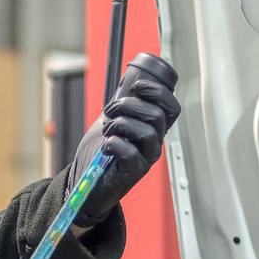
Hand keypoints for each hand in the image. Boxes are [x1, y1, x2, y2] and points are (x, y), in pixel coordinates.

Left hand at [71, 53, 180, 227]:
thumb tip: (129, 78)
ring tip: (106, 129)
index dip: (159, 92)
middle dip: (130, 105)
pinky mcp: (134, 172)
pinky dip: (114, 144)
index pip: (171, 107)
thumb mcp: (113, 120)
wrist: (87, 179)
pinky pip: (131, 153)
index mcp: (152, 128)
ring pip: (147, 132)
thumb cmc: (101, 150)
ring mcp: (146, 158)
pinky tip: (106, 145)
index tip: (137, 86)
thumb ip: (122, 104)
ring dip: (121, 124)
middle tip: (110, 110)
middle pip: (157, 116)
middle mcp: (154, 142)